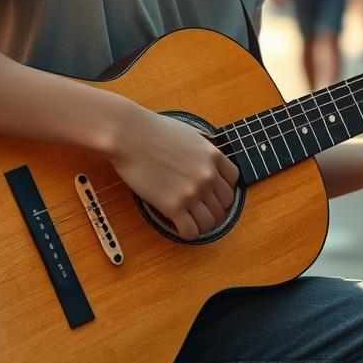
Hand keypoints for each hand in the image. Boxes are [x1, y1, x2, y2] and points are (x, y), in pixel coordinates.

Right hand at [110, 108, 238, 240]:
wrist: (129, 135)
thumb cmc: (152, 130)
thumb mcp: (189, 134)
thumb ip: (202, 151)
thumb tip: (204, 163)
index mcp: (213, 156)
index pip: (233, 181)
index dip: (222, 189)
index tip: (210, 192)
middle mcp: (207, 176)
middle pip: (224, 205)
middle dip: (212, 208)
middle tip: (197, 208)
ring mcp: (192, 192)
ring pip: (210, 222)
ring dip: (201, 223)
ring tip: (188, 219)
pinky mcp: (173, 206)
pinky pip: (191, 232)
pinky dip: (187, 232)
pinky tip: (177, 225)